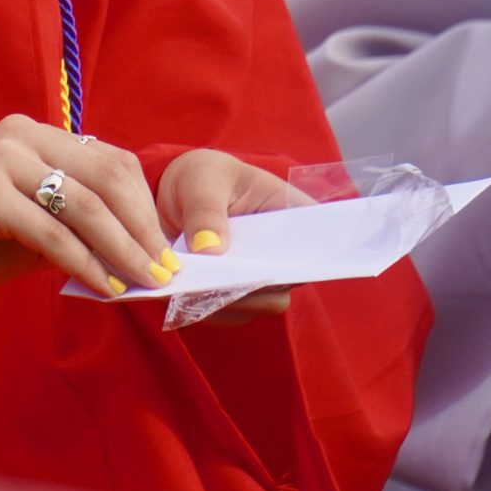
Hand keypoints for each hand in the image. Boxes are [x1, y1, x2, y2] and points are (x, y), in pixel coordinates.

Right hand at [0, 115, 179, 299]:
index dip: (146, 206)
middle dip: (145, 228)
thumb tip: (136, 253)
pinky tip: (104, 287)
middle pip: (108, 176)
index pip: (111, 161)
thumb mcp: (27, 226)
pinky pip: (52, 233)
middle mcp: (21, 135)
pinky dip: (85, 264)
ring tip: (147, 282)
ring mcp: (1, 159)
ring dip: (125, 249)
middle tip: (168, 268)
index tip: (168, 248)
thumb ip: (72, 226)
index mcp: (33, 134)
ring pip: (86, 205)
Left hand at [157, 148, 309, 322]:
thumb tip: (210, 250)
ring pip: (252, 305)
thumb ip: (206, 210)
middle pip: (280, 286)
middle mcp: (285, 257)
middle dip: (245, 286)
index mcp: (294, 218)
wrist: (180, 194)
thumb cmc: (205, 177)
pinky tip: (177, 292)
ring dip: (219, 299)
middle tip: (209, 279)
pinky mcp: (234, 297)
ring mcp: (261, 280)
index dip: (300, 261)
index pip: (313, 245)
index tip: (269, 268)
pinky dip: (199, 307)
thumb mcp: (203, 180)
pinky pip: (223, 313)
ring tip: (186, 284)